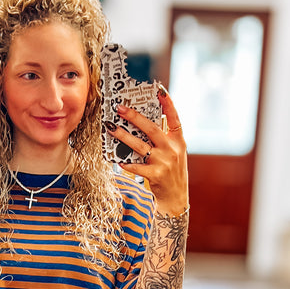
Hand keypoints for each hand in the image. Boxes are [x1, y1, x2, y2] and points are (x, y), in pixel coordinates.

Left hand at [106, 88, 188, 216]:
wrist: (176, 199)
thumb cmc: (171, 173)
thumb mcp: (173, 153)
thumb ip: (163, 139)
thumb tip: (141, 123)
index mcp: (178, 141)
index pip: (175, 118)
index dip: (168, 103)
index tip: (159, 89)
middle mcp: (172, 149)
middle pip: (151, 128)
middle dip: (134, 116)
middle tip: (120, 108)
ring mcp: (164, 162)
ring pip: (140, 145)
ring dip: (123, 136)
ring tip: (111, 129)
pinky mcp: (156, 175)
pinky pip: (137, 166)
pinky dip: (126, 164)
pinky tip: (117, 160)